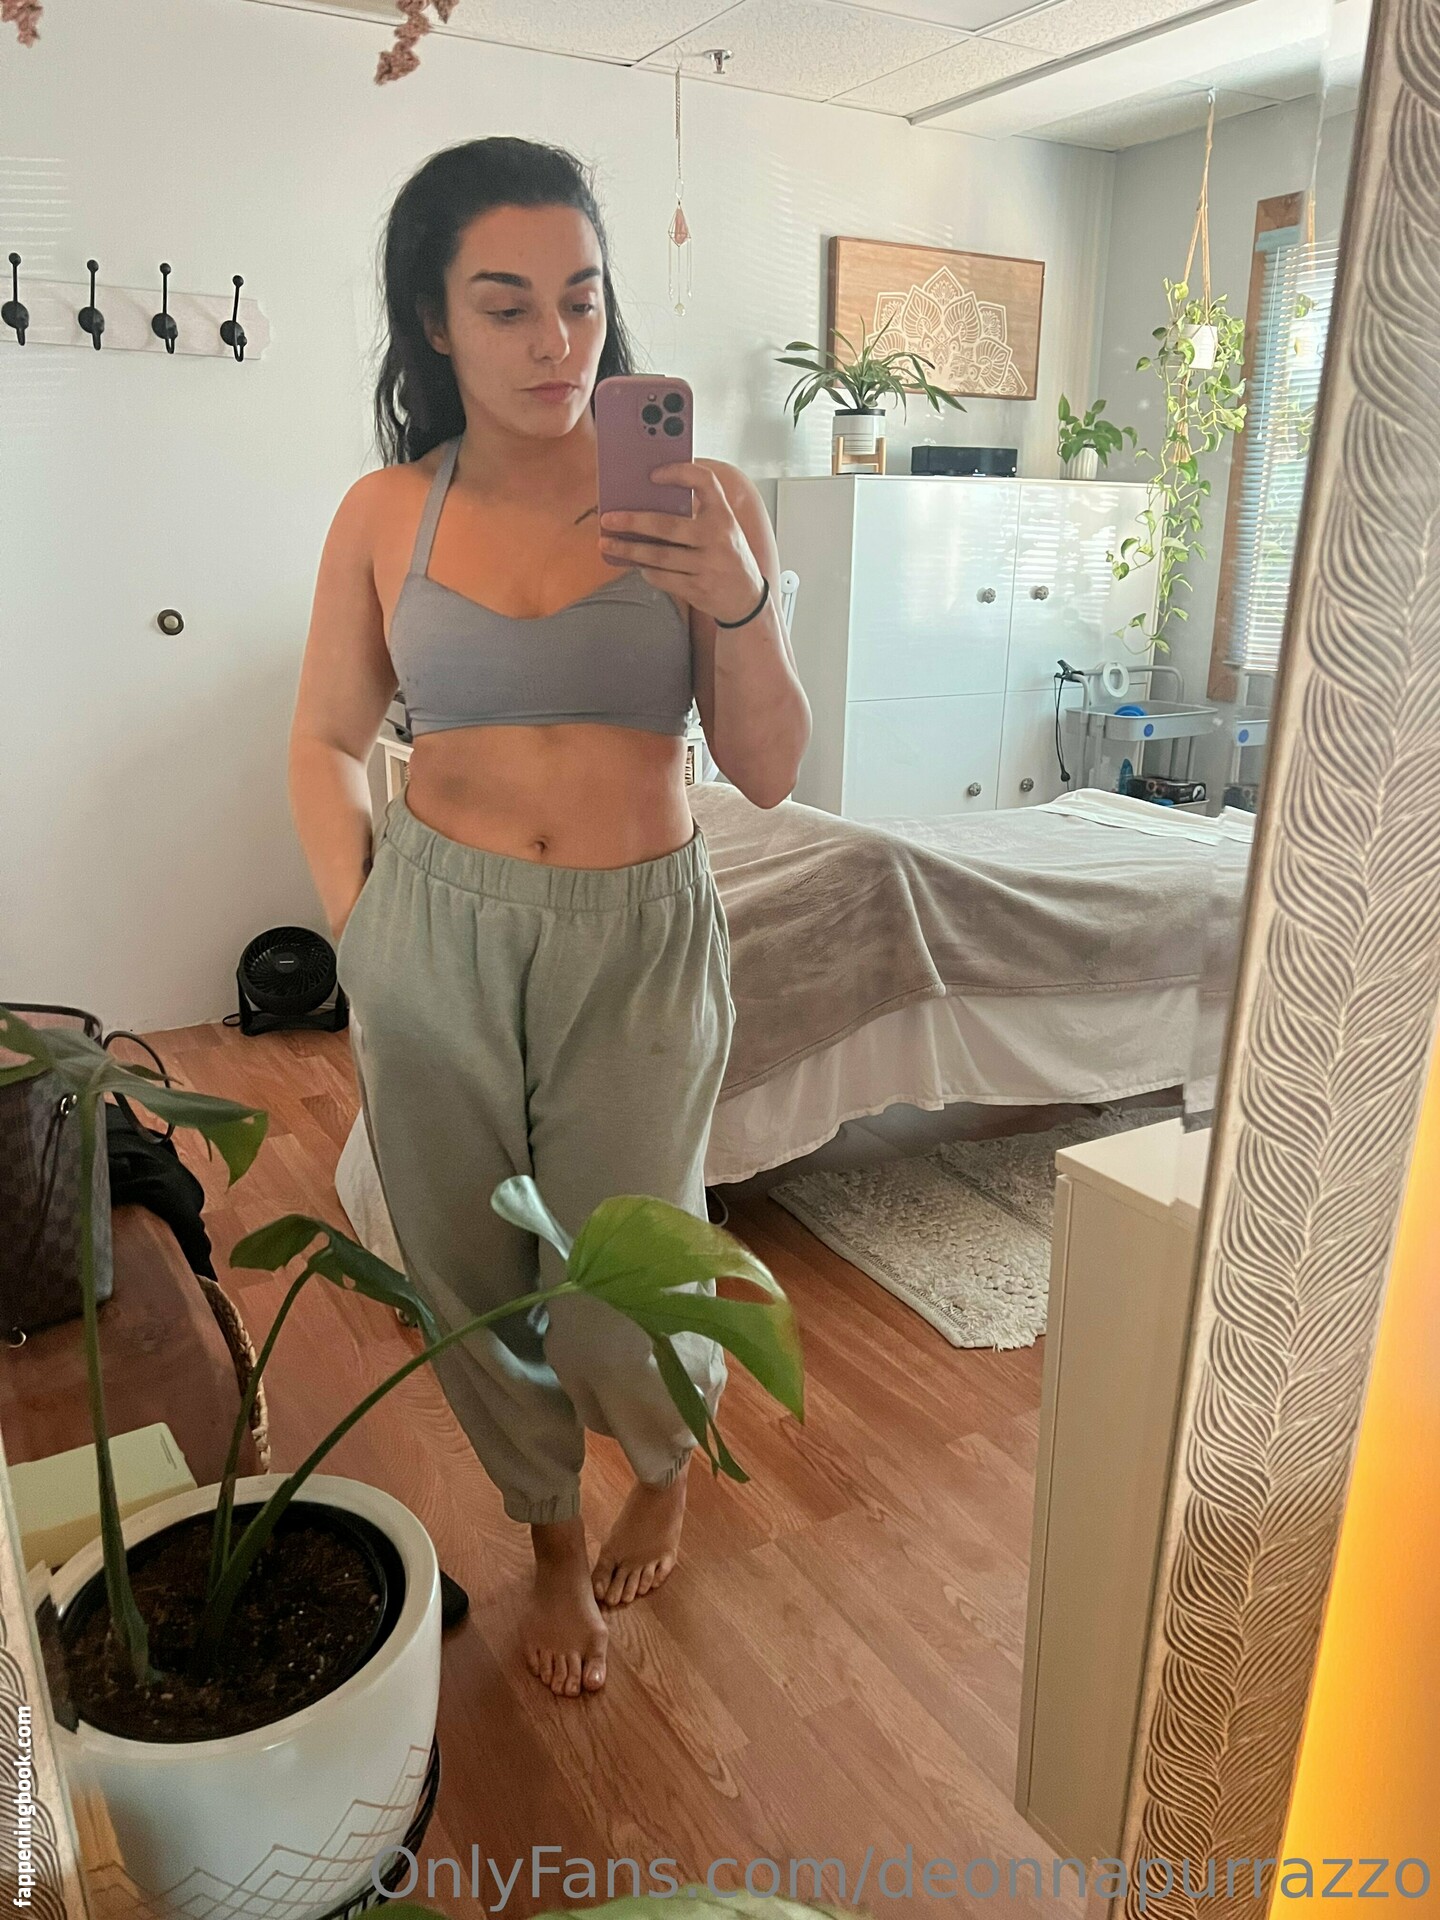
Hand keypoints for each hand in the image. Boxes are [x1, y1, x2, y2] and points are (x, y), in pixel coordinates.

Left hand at [598, 463, 765, 624]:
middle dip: (632, 522)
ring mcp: (708, 565)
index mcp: (724, 515)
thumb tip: (646, 504)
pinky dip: (645, 571)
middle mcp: (718, 538)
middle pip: (667, 525)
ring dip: (628, 550)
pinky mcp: (698, 589)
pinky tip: (636, 565)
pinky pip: (662, 578)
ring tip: (608, 544)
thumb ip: (696, 514)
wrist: (747, 599)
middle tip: (608, 519)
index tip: (653, 474)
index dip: (679, 472)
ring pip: (659, 556)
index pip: (705, 481)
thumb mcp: (722, 529)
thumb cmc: (727, 557)